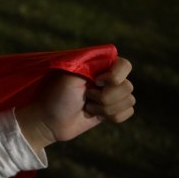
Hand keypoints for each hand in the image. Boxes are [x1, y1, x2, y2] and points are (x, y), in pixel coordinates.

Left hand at [16, 58, 134, 150]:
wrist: (49, 122)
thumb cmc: (55, 96)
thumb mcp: (69, 75)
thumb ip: (91, 64)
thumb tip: (113, 55)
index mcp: (96, 65)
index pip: (124, 65)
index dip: (115, 76)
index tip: (96, 81)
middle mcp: (106, 78)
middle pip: (128, 86)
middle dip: (105, 97)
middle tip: (85, 96)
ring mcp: (110, 94)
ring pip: (129, 100)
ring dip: (105, 108)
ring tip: (86, 106)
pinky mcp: (111, 110)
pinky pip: (128, 112)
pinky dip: (112, 116)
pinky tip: (94, 115)